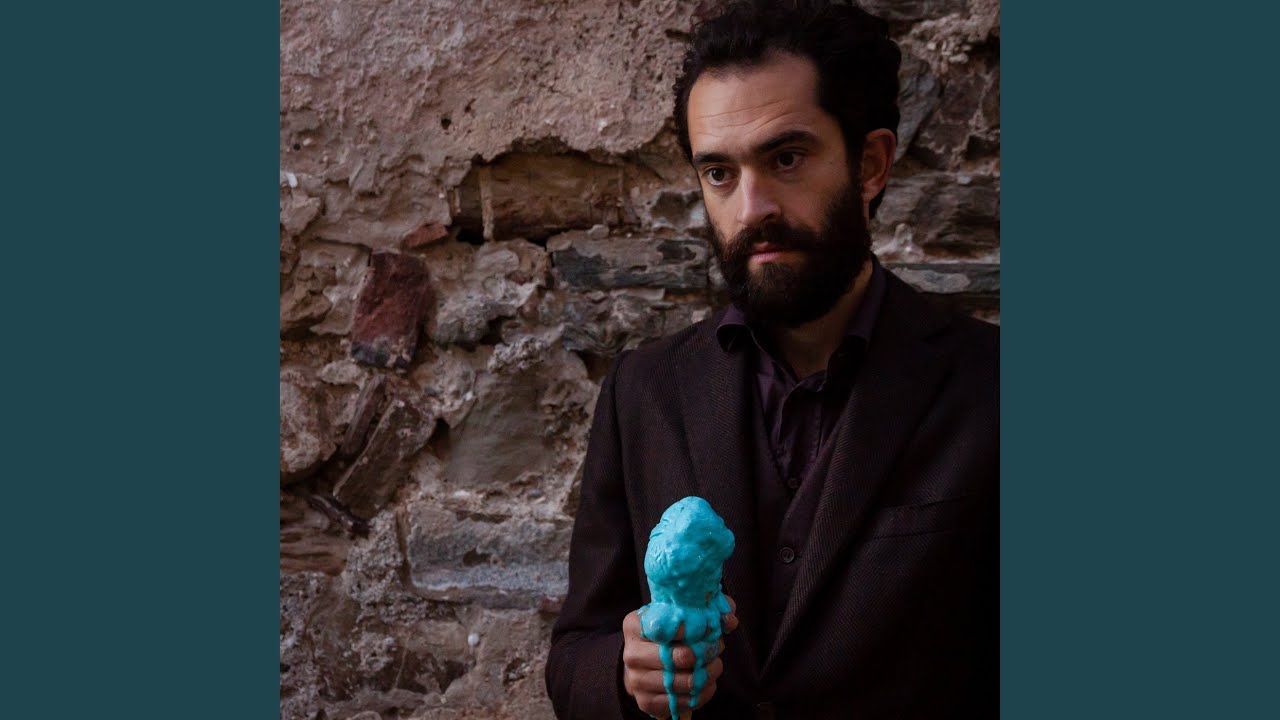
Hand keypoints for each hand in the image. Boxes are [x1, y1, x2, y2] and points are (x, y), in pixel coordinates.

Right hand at [622, 596, 738, 716]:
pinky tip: (707, 683)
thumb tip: (729, 619)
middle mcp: (631, 654)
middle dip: (703, 653)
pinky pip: (680, 702)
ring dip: (706, 675)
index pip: (663, 626)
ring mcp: (636, 680)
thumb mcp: (679, 616)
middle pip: (675, 657)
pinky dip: (700, 694)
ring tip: (715, 666)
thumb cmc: (666, 637)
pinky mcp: (646, 702)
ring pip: (681, 682)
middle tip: (716, 648)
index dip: (691, 628)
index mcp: (635, 626)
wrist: (644, 665)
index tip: (710, 628)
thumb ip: (705, 611)